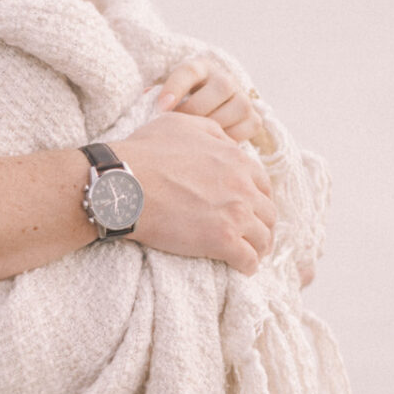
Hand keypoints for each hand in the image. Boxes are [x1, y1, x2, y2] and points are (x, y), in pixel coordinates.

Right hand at [114, 109, 275, 271]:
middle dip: (264, 225)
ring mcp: (235, 214)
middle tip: (256, 236)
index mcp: (236, 160)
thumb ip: (210, 131)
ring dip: (260, 247)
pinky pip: (248, 258)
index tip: (253, 209)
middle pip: (268, 212)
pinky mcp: (222, 240)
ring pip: (263, 237)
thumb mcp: (182, 124)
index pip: (263, 184)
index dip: (259, 199)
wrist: (125, 184)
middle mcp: (242, 187)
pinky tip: (243, 268)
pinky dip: (249, 265)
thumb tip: (225, 142)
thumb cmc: (145, 153)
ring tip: (253, 256)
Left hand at [158, 53, 267, 149]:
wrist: (205, 120)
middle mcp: (224, 79)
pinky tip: (216, 144)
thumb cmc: (178, 111)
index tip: (162, 107)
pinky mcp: (253, 117)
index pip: (190, 71)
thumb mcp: (166, 101)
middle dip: (198, 110)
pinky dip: (234, 137)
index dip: (176, 87)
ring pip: (240, 105)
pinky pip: (250, 125)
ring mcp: (242, 97)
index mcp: (200, 69)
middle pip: (221, 87)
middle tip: (182, 127)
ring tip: (199, 139)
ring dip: (219, 124)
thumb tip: (146, 102)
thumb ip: (155, 100)